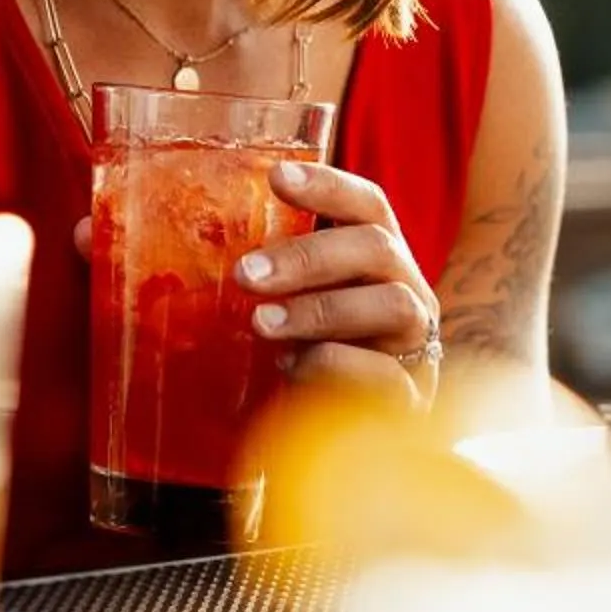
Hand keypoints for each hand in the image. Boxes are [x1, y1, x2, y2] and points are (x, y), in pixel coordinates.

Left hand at [239, 161, 441, 410]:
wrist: (355, 435)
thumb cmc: (315, 352)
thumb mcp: (296, 302)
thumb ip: (271, 273)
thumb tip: (194, 240)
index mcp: (379, 259)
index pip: (368, 206)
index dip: (329, 185)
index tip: (277, 176)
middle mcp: (408, 290)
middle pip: (376, 248)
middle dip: (308, 255)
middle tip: (246, 274)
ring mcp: (417, 344)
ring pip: (393, 304)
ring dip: (320, 309)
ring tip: (262, 324)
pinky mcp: (414, 398)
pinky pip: (389, 376)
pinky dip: (337, 366)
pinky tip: (294, 368)